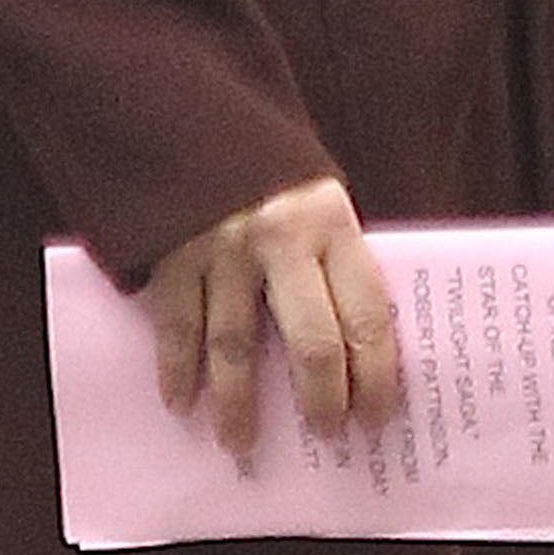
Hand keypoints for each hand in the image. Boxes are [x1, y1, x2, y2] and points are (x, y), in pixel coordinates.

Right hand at [145, 174, 402, 458]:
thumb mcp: (319, 200)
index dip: (377, 376)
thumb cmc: (271, 170)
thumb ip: (334, 260)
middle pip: (312, 343)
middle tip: (326, 437)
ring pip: (236, 349)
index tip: (379, 419)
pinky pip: (179, 330)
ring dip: (238, 406)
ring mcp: (223, 250)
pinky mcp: (175, 256)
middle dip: (322, 402)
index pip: (368, 316)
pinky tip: (182, 403)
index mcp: (332, 223)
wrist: (195, 110)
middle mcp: (282, 239)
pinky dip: (178, 372)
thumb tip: (357, 348)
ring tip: (241, 444)